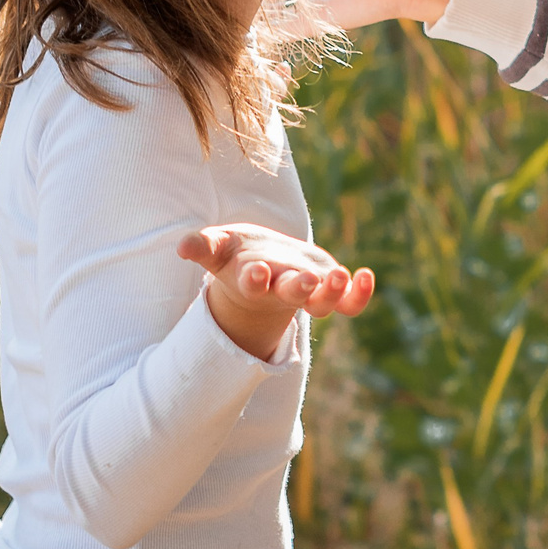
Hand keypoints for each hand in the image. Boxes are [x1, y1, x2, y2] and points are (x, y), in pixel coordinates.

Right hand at [177, 224, 374, 359]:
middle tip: (307, 282)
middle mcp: (281, 289)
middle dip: (298, 288)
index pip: (253, 283)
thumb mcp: (218, 247)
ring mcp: (307, 292)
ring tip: (339, 276)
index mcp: (254, 280)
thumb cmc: (237, 255)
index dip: (255, 279)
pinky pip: (348, 303)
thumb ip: (202, 245)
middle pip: (291, 293)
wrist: (263, 269)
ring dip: (332, 292)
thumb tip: (181, 246)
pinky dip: (358, 295)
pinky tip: (366, 277)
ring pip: (321, 301)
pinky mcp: (327, 289)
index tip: (257, 272)